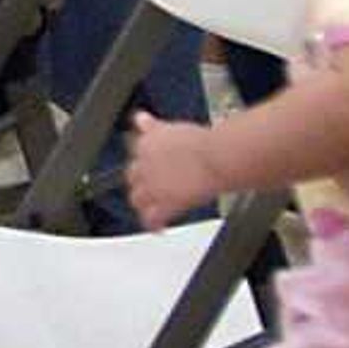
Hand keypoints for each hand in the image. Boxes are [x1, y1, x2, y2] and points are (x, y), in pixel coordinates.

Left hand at [125, 114, 223, 229]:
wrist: (216, 157)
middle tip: (150, 186)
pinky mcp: (165, 205)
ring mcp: (153, 187)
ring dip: (143, 203)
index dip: (143, 159)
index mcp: (147, 144)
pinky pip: (153, 219)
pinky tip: (159, 228)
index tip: (149, 162)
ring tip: (150, 208)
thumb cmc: (204, 141)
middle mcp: (145, 166)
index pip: (135, 152)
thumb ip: (154, 126)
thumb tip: (141, 118)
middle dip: (139, 182)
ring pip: (137, 199)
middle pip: (132, 177)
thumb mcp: (172, 127)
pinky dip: (155, 225)